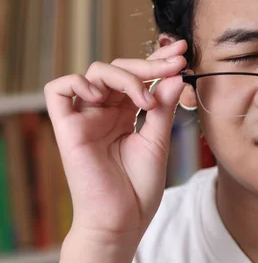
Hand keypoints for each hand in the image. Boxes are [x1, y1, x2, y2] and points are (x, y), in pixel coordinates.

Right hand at [44, 40, 187, 250]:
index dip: (157, 60)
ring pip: (95, 72)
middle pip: (120, 69)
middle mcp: (104, 111)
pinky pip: (58, 91)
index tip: (182, 52)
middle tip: (175, 66)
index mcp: (124, 113)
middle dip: (149, 64)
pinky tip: (104, 97)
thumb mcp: (158, 140)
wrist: (123, 221)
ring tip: (145, 100)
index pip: (138, 76)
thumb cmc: (139, 187)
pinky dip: (78, 83)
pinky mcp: (67, 129)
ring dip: (125, 76)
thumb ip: (164, 107)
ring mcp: (85, 118)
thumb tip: (176, 76)